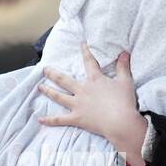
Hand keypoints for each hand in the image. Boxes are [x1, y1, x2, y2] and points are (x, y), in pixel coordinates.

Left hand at [38, 42, 148, 165]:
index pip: (89, 62)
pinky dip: (50, 120)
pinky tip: (40, 120)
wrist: (120, 121)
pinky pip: (60, 119)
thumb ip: (123, 66)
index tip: (81, 44)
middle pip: (64, 80)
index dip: (86, 51)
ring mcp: (77, 104)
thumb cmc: (124, 101)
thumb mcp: (125, 81)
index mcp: (94, 79)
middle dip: (53, 73)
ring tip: (40, 87)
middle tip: (44, 69)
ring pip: (59, 96)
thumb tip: (125, 52)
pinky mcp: (76, 118)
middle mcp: (82, 90)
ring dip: (48, 91)